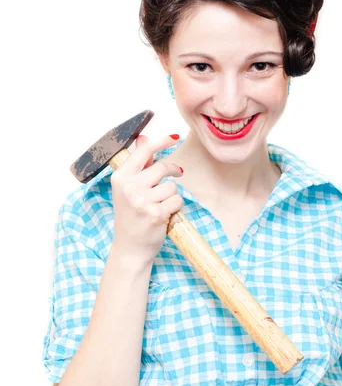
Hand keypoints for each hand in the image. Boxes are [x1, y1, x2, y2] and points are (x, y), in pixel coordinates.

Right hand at [110, 134, 183, 262]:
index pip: (143, 151)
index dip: (161, 142)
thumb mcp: (128, 188)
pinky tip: (164, 214)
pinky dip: (175, 207)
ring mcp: (142, 201)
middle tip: (177, 174)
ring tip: (160, 205)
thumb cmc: (130, 216)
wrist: (129, 248)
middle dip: (173, 171)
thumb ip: (138, 164)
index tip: (174, 137)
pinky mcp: (156, 213)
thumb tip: (144, 138)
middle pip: (162, 167)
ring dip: (171, 195)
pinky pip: (177, 200)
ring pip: (172, 186)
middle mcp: (129, 187)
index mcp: (120, 177)